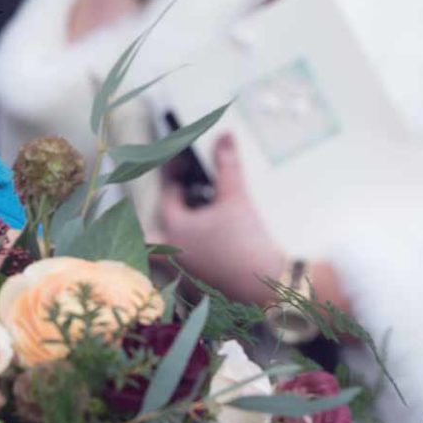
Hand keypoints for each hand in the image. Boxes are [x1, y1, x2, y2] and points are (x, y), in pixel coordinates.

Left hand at [152, 136, 284, 306]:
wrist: (266, 285)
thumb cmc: (246, 243)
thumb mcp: (236, 198)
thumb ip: (227, 165)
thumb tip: (225, 136)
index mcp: (174, 227)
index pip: (168, 195)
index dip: (175, 176)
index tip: (182, 164)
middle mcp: (173, 249)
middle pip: (155, 226)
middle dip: (165, 212)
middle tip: (180, 195)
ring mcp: (184, 268)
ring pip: (168, 247)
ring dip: (175, 232)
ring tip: (197, 216)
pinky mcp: (198, 282)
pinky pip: (184, 263)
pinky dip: (190, 252)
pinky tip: (210, 244)